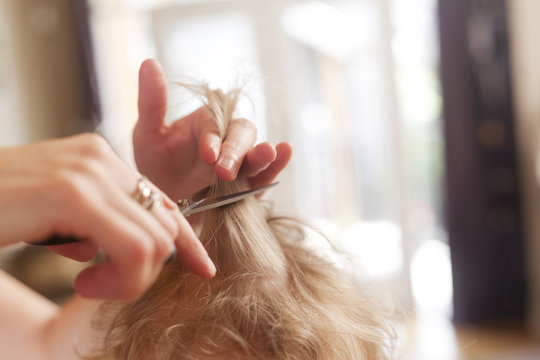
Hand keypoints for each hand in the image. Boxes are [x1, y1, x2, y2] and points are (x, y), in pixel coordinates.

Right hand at [0, 134, 214, 299]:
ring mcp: (87, 171)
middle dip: (149, 268)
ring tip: (87, 285)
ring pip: (156, 239)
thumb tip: (136, 250)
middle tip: (101, 286)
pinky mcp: (71, 193)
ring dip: (132, 279)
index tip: (201, 268)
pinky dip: (121, 278)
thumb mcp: (54, 220)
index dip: (186, 239)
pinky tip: (81, 284)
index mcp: (97, 159)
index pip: (160, 203)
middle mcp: (98, 157)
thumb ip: (96, 225)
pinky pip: (134, 247)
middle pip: (164, 223)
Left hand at [133, 59, 292, 200]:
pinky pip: (265, 176)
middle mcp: (226, 138)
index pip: (214, 125)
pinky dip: (276, 167)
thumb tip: (149, 62)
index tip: (207, 156)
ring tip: (269, 153)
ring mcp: (240, 162)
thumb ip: (151, 101)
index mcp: (205, 123)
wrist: (163, 204)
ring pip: (256, 154)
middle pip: (240, 134)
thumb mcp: (147, 134)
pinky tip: (285, 153)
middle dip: (235, 151)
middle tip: (224, 171)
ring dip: (262, 155)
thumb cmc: (155, 167)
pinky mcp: (248, 186)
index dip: (214, 138)